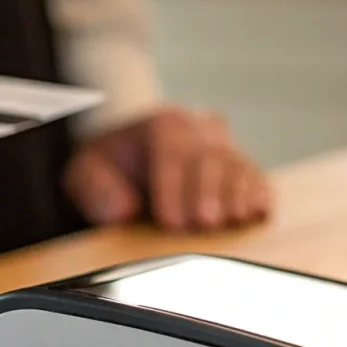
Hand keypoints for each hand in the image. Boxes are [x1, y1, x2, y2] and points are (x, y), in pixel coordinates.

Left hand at [64, 107, 270, 230]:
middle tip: (205, 223)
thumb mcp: (86, 173)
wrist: (135, 157)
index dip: (172, 186)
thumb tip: (122, 210)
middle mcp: (199, 128)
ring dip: (238, 194)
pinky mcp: (242, 166)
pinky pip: (256, 176)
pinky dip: (259, 193)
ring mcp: (224, 146)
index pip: (169, 151)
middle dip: (208, 191)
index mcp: (162, 124)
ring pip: (237, 164)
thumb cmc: (112, 169)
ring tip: (235, 220)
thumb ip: (94, 189)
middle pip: (209, 157)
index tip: (170, 220)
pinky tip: (259, 212)